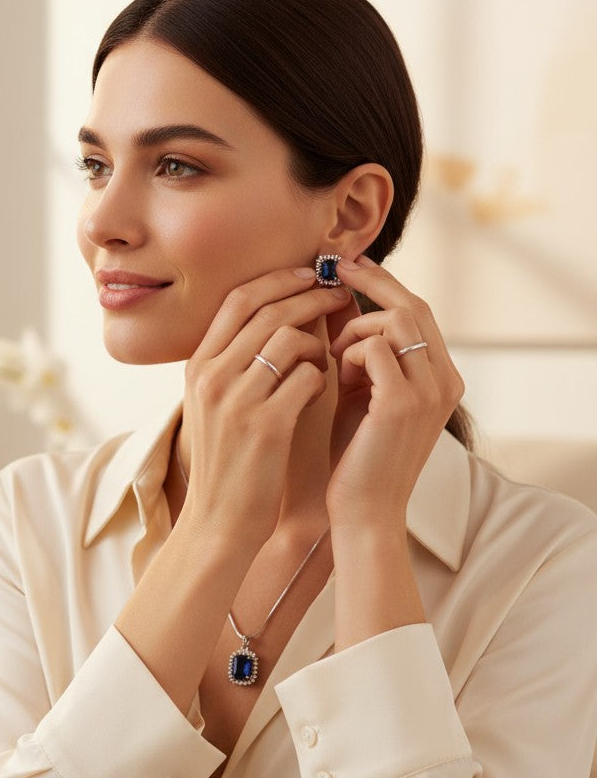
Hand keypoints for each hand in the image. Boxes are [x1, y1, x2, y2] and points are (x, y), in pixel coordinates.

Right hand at [180, 267, 350, 550]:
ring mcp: (235, 399)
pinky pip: (307, 377)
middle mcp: (211, 376)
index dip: (278, 279)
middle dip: (309, 295)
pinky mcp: (264, 425)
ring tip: (330, 355)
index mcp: (197, 366)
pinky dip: (322, 375)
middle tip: (339, 294)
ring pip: (289, 339)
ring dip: (318, 341)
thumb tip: (279, 318)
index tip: (309, 275)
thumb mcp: (215, 405)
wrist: (218, 520)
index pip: (238, 300)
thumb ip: (235, 362)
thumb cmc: (227, 462)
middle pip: (266, 310)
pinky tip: (324, 389)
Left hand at [325, 255, 463, 530]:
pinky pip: (374, 347)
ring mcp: (428, 391)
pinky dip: (349, 353)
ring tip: (333, 358)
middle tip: (332, 268)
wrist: (362, 512)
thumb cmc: (356, 457)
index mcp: (440, 378)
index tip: (349, 265)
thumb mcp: (360, 394)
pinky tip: (335, 377)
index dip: (384, 284)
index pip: (418, 313)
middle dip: (370, 282)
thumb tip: (336, 303)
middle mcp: (444, 380)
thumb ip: (358, 353)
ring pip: (395, 321)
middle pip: (413, 306)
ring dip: (355, 329)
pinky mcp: (402, 403)